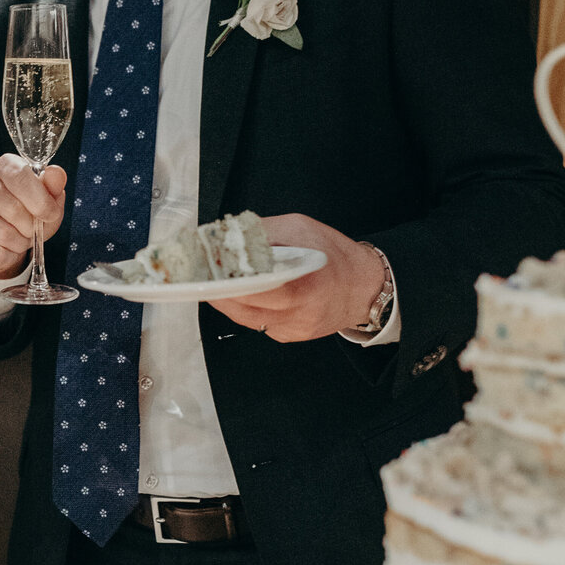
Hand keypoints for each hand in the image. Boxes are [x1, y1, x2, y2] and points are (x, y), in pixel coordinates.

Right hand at [0, 156, 66, 278]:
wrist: (2, 239)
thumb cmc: (27, 212)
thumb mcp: (46, 198)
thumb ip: (53, 185)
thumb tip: (56, 174)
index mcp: (5, 166)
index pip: (21, 177)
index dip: (41, 201)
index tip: (50, 215)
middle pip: (14, 209)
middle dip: (32, 227)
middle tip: (32, 229)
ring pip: (5, 234)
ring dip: (21, 243)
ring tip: (19, 238)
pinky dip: (9, 257)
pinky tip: (5, 248)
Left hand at [206, 213, 385, 342]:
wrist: (365, 286)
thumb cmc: (335, 255)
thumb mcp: (299, 228)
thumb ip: (262, 231)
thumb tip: (226, 233)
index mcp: (303, 282)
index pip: (252, 286)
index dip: (224, 279)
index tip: (204, 267)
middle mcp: (298, 310)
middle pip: (242, 305)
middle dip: (217, 289)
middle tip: (199, 274)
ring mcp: (293, 327)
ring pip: (244, 318)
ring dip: (226, 300)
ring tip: (213, 282)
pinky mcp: (290, 336)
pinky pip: (257, 324)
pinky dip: (244, 309)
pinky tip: (241, 295)